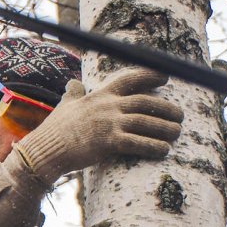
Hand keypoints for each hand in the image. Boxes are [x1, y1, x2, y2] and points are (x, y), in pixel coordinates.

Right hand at [13, 68, 183, 184]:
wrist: (46, 149)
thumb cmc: (56, 129)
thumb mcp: (65, 105)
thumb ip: (73, 93)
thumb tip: (73, 82)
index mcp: (100, 95)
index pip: (130, 79)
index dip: (150, 76)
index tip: (166, 77)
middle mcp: (107, 106)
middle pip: (145, 102)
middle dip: (166, 108)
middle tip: (180, 115)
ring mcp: (109, 124)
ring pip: (146, 122)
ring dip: (165, 128)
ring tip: (177, 132)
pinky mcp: (108, 142)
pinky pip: (138, 143)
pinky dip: (153, 146)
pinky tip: (164, 150)